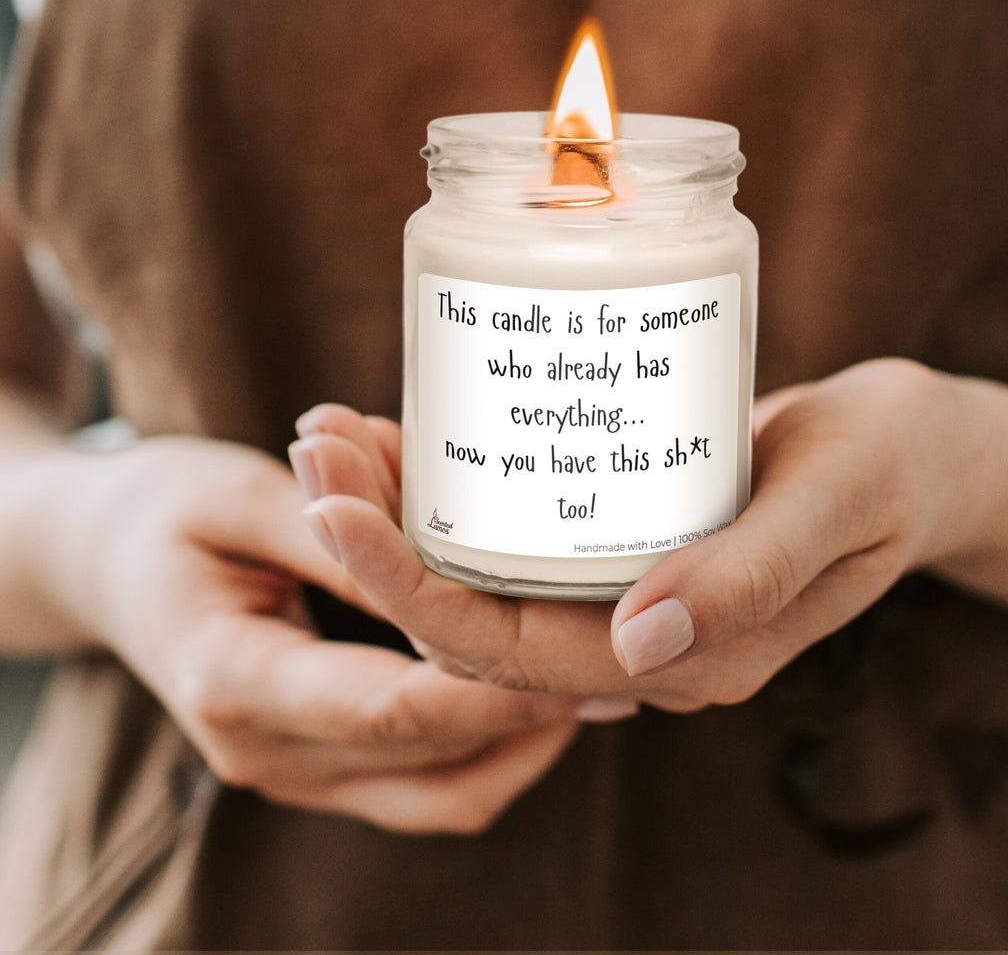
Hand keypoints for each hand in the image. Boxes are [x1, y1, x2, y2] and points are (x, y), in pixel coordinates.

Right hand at [53, 435, 609, 833]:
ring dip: (520, 746)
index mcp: (237, 682)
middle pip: (432, 764)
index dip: (498, 688)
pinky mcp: (314, 761)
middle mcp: (263, 751)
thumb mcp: (243, 497)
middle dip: (532, 718)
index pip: (396, 708)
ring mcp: (288, 769)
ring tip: (596, 682)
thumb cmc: (165, 512)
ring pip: (438, 796)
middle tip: (619, 666)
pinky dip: (484, 750)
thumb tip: (439, 560)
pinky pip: (419, 785)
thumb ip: (338, 536)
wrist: (103, 561)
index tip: (585, 656)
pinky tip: (535, 693)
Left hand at [296, 359, 978, 710]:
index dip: (412, 592)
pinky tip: (410, 434)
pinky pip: (520, 539)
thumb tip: (640, 646)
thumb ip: (752, 574)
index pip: (517, 654)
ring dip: (400, 515)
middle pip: (476, 619)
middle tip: (315, 445)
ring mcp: (632, 599)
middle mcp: (644, 644)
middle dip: (378, 544)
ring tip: (334, 432)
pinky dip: (456, 492)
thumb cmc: (891, 464)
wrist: (919, 450)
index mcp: (692, 659)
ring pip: (486, 580)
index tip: (334, 507)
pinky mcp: (628, 546)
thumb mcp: (838, 501)